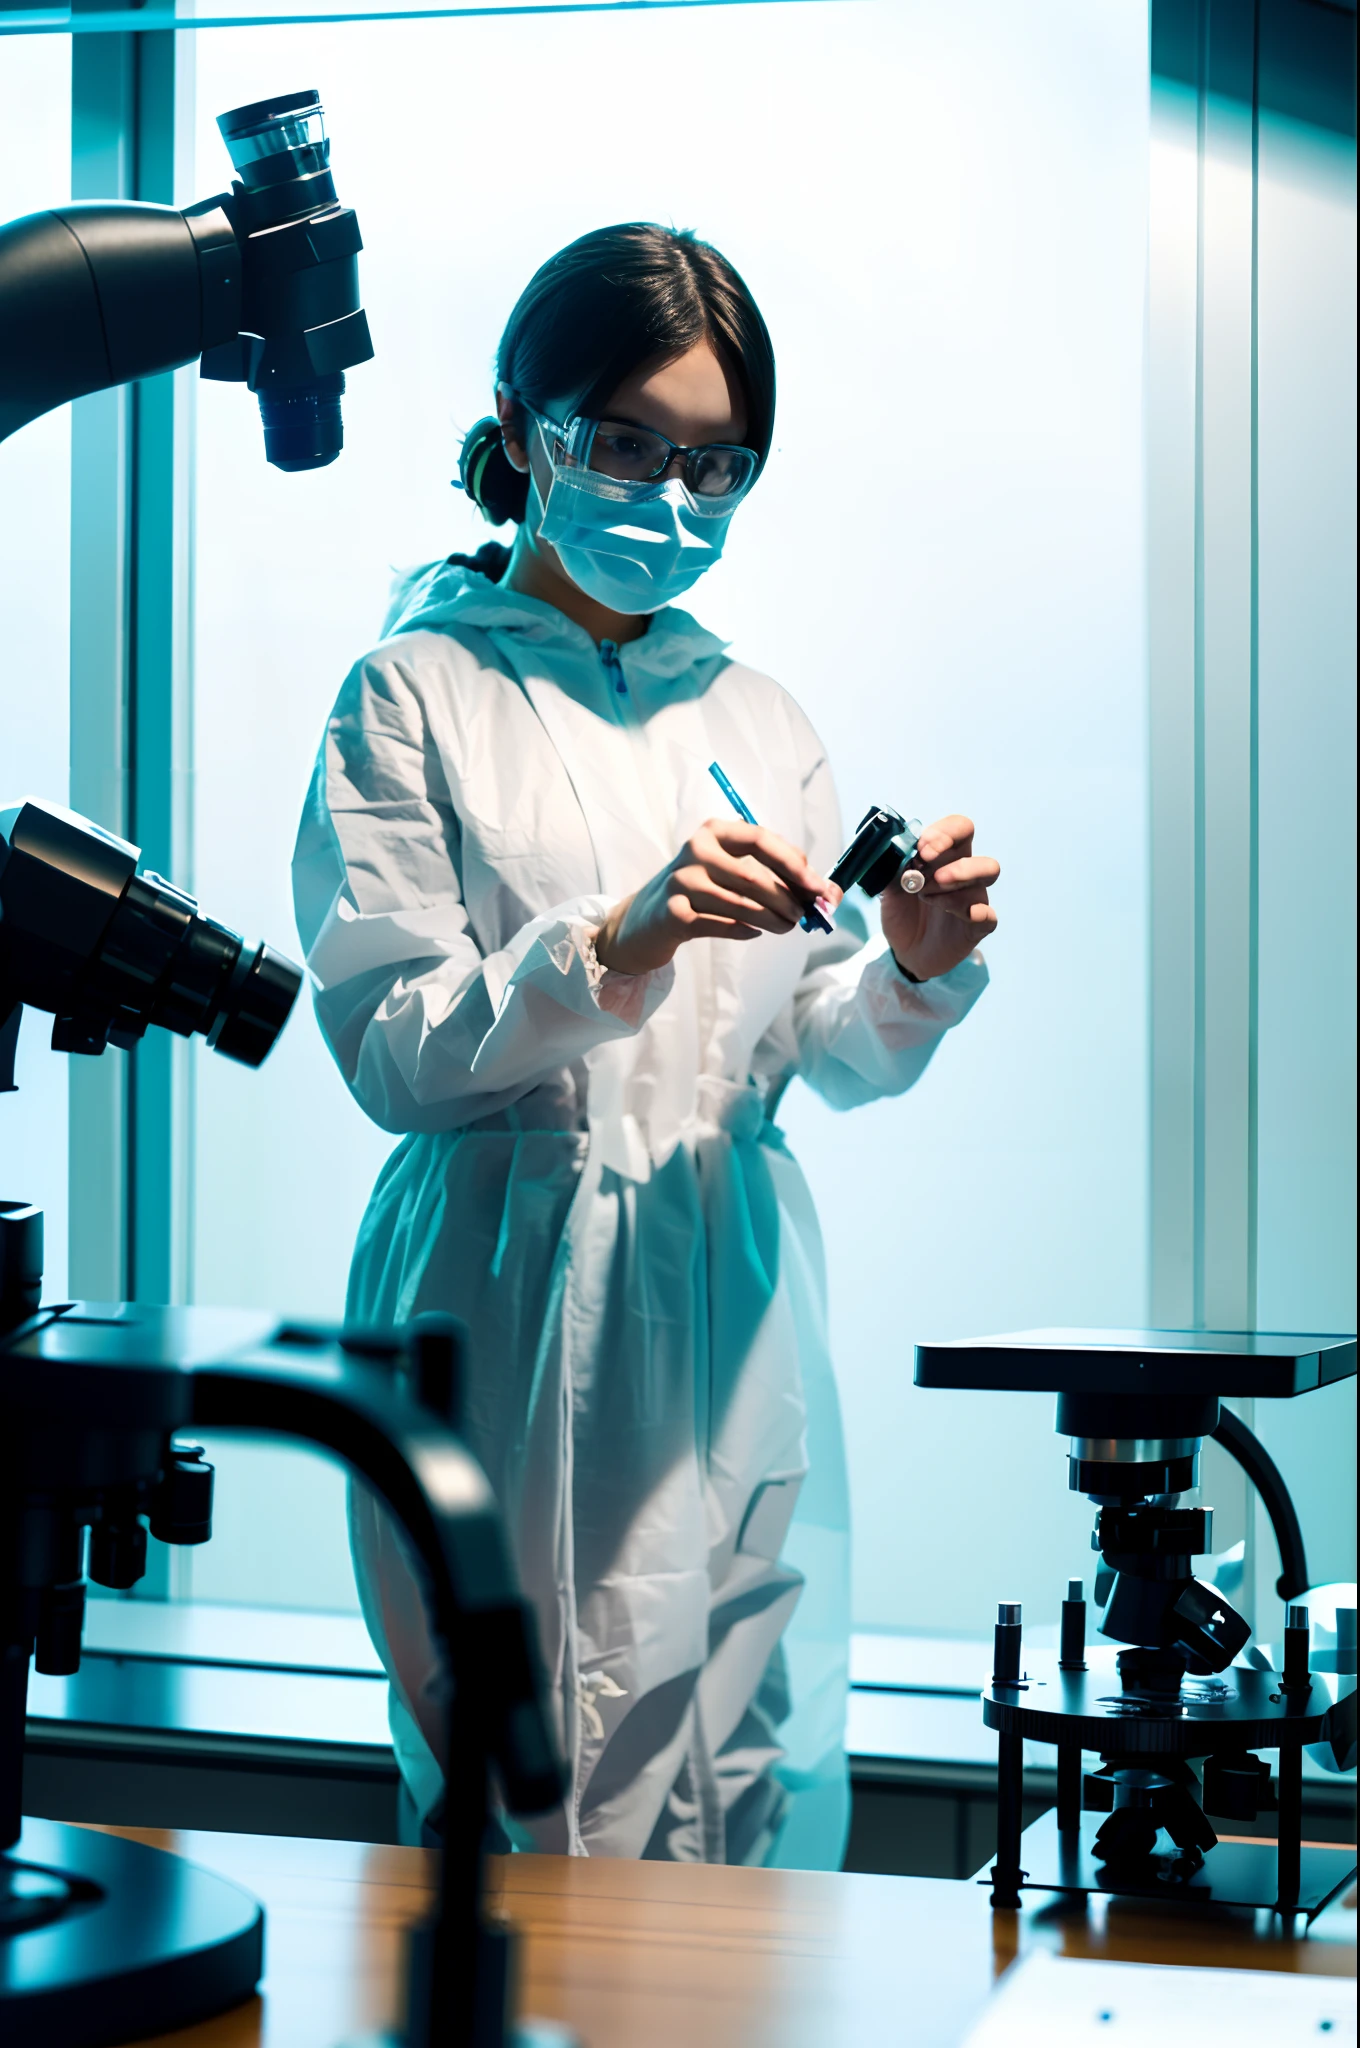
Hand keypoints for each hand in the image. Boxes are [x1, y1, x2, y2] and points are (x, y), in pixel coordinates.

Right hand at [592, 820, 838, 976]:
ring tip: (787, 927)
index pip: (762, 840)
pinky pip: (721, 925)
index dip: (796, 865)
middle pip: (754, 877)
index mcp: (715, 832)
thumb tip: (827, 893)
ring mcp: (681, 882)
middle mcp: (696, 851)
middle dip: (787, 899)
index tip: (820, 888)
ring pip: (740, 904)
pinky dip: (744, 931)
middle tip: (805, 916)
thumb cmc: (700, 891)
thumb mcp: (731, 872)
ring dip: (771, 920)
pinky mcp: (674, 914)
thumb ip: (776, 877)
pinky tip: (755, 933)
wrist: (645, 920)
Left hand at [880, 814, 998, 980]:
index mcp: (944, 856)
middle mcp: (964, 872)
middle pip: (973, 837)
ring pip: (989, 870)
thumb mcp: (889, 888)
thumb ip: (890, 866)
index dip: (943, 832)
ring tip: (928, 894)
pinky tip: (956, 914)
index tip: (920, 848)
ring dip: (959, 875)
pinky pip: (988, 915)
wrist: (905, 951)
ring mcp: (974, 897)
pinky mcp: (977, 925)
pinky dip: (975, 912)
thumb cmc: (903, 912)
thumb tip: (889, 847)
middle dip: (951, 846)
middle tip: (924, 860)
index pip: (958, 828)